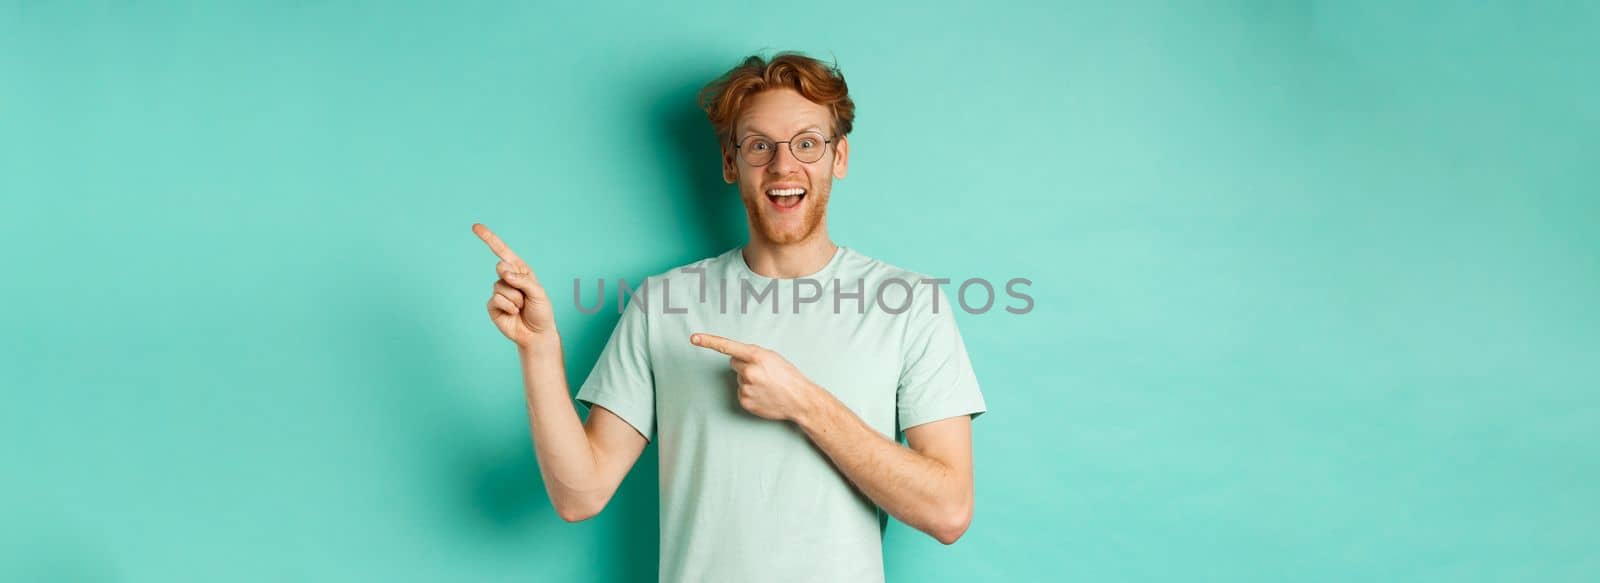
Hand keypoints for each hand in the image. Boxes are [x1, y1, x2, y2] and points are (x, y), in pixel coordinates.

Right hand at [474, 223, 556, 349]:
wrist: (536, 334)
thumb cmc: (541, 311)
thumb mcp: (538, 292)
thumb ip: (522, 280)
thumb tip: (503, 272)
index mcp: (520, 270)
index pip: (502, 251)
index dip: (489, 238)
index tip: (475, 226)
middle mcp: (507, 279)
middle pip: (501, 268)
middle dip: (514, 281)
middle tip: (525, 296)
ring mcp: (499, 292)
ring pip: (500, 287)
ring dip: (515, 299)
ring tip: (521, 308)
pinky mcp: (492, 306)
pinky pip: (496, 300)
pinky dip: (508, 307)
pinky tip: (513, 313)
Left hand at [691, 333, 820, 421]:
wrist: (799, 399)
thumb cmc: (788, 376)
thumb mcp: (772, 357)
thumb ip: (752, 354)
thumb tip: (735, 358)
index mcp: (756, 356)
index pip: (727, 346)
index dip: (708, 341)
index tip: (693, 338)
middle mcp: (748, 371)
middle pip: (733, 363)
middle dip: (744, 365)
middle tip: (763, 373)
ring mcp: (745, 387)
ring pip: (738, 379)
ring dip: (749, 380)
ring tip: (766, 385)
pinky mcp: (744, 401)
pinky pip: (740, 392)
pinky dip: (750, 393)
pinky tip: (763, 395)